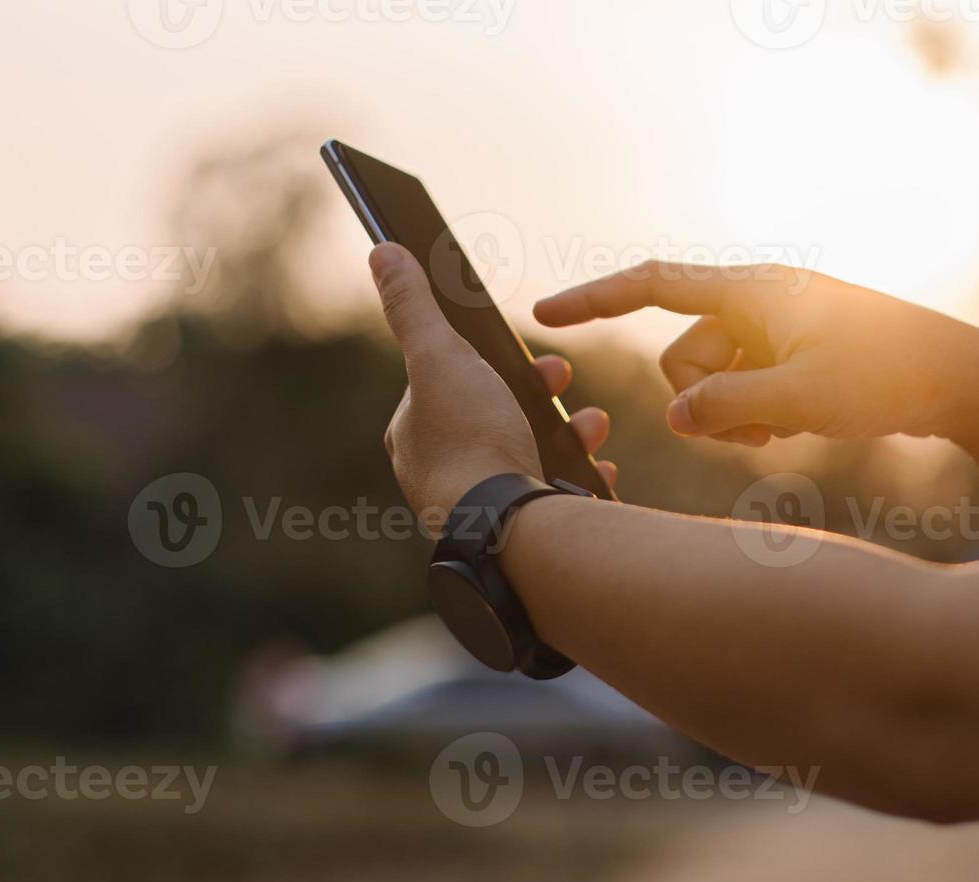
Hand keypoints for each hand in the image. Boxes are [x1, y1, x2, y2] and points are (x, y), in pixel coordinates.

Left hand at [372, 245, 615, 525]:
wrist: (509, 528)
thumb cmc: (471, 441)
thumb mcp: (440, 357)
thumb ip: (413, 308)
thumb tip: (382, 253)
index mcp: (413, 439)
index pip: (445, 386)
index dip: (486, 362)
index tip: (525, 353)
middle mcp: (439, 476)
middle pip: (491, 417)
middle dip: (534, 395)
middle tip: (561, 377)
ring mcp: (479, 507)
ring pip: (525, 454)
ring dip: (566, 433)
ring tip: (592, 424)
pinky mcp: (518, 532)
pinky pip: (552, 495)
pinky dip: (577, 476)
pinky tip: (596, 467)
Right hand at [533, 262, 978, 447]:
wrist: (961, 381)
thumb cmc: (886, 379)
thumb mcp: (798, 400)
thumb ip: (725, 408)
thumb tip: (675, 417)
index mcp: (752, 291)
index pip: (653, 285)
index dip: (593, 299)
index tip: (543, 314)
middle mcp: (759, 303)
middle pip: (683, 356)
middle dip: (701, 401)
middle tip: (754, 429)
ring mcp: (777, 331)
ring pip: (713, 383)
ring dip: (732, 417)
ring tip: (783, 432)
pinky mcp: (794, 357)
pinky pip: (745, 391)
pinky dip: (756, 416)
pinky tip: (798, 428)